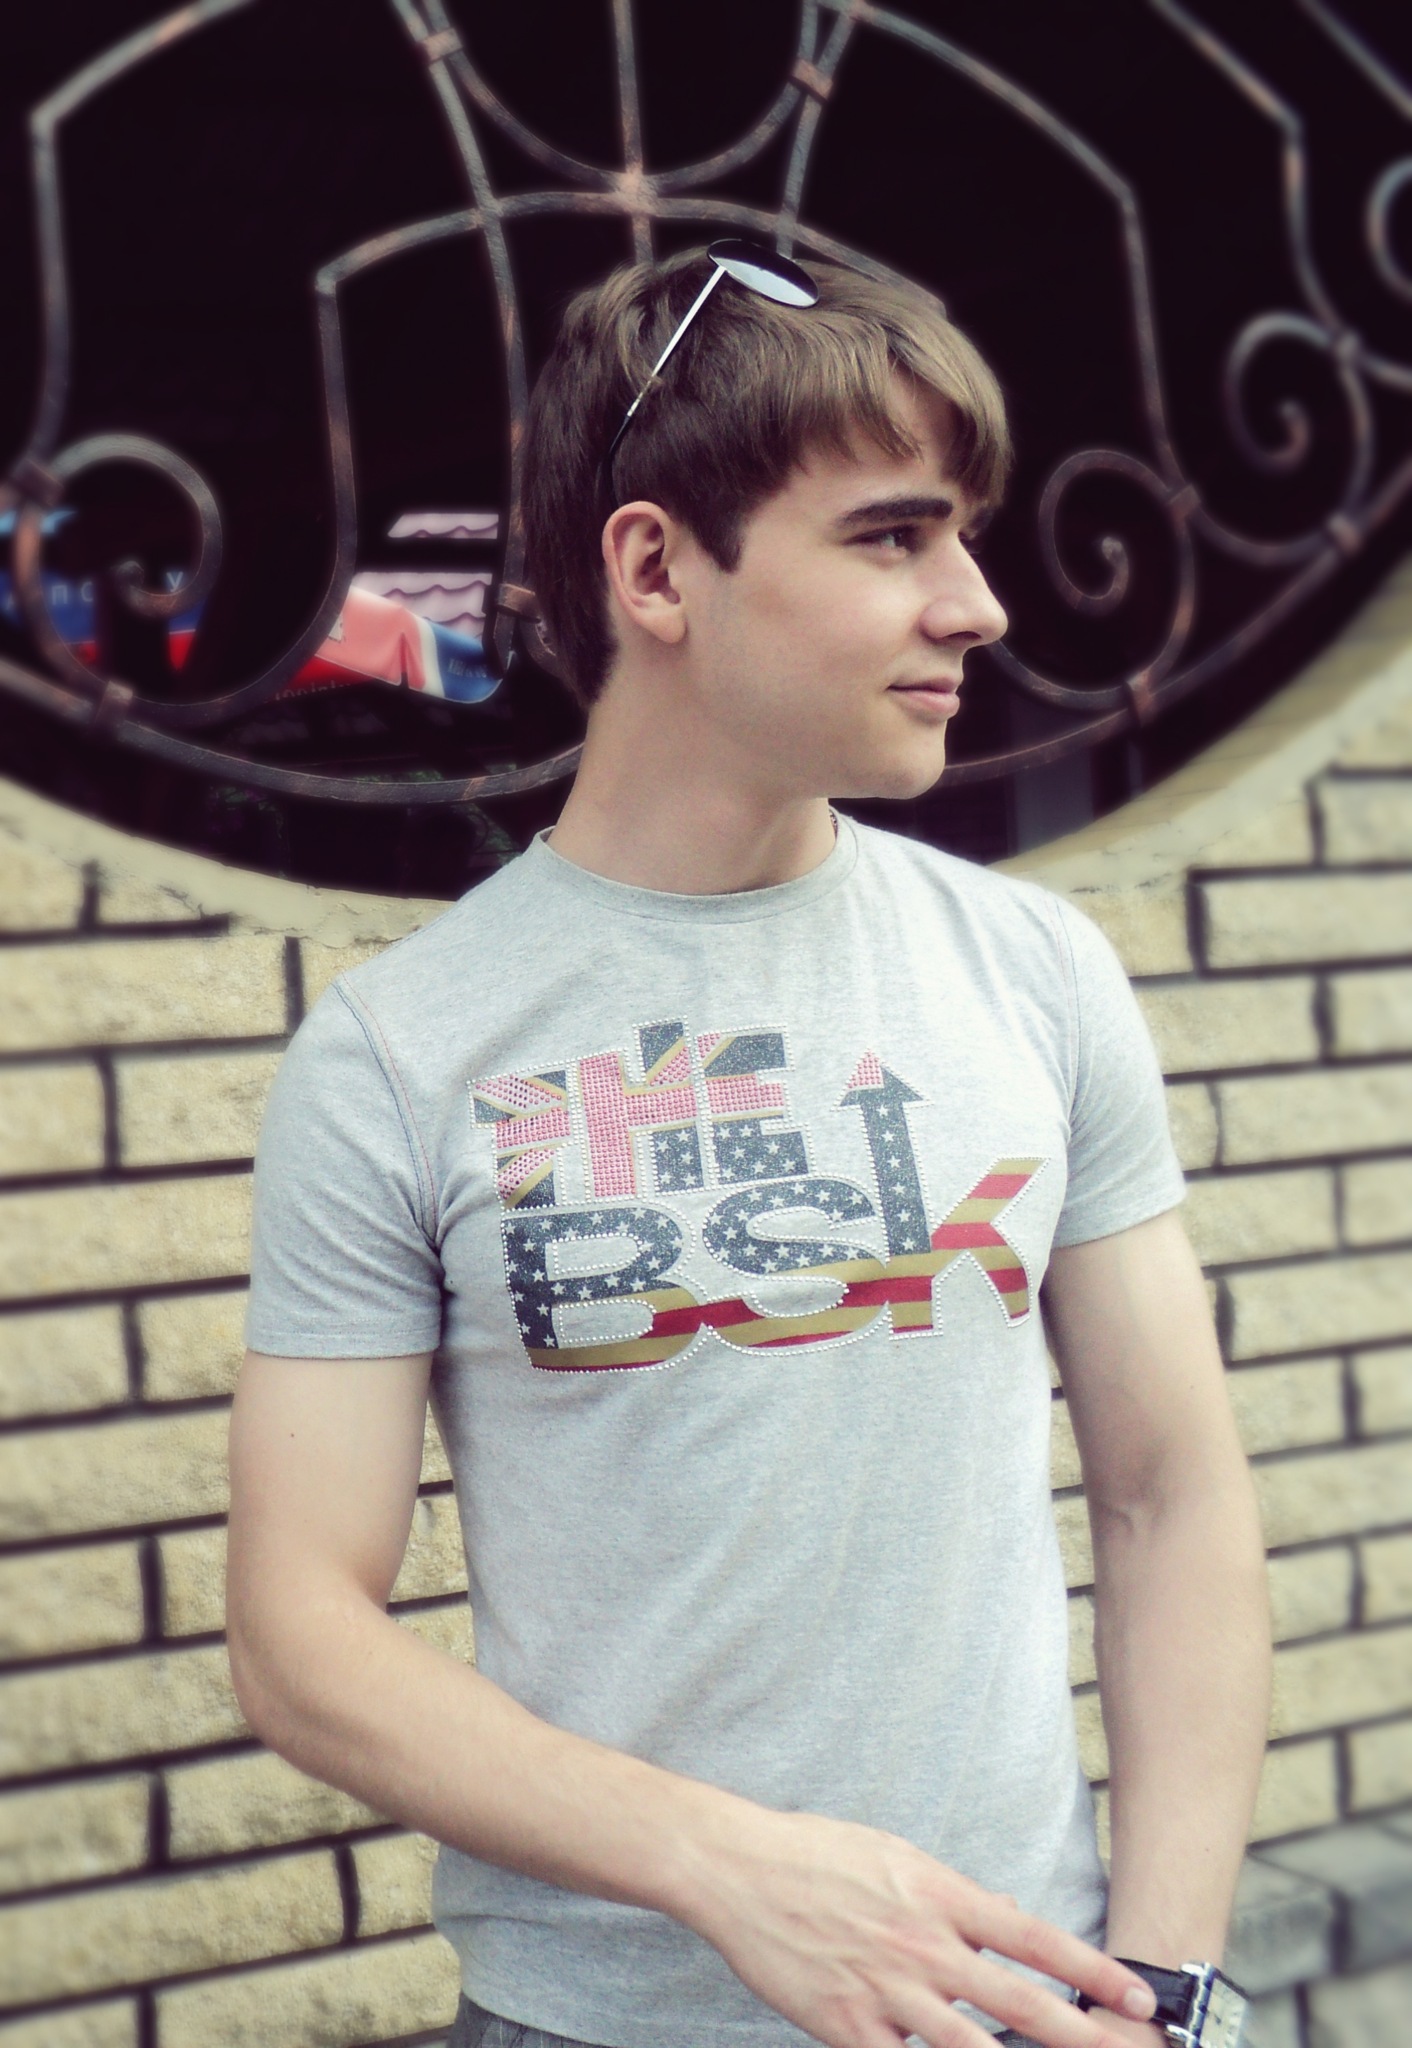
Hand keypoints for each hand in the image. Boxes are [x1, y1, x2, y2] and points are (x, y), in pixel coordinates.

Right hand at [676, 1805, 1158, 2047]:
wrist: (738, 1869)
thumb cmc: (816, 1853)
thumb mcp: (896, 1854)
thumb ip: (955, 1893)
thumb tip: (1008, 1914)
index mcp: (937, 1894)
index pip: (1032, 1936)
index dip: (1090, 1969)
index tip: (1135, 1994)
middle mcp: (920, 1944)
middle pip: (1017, 2000)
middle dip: (1080, 2035)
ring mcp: (884, 1990)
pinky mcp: (846, 2028)